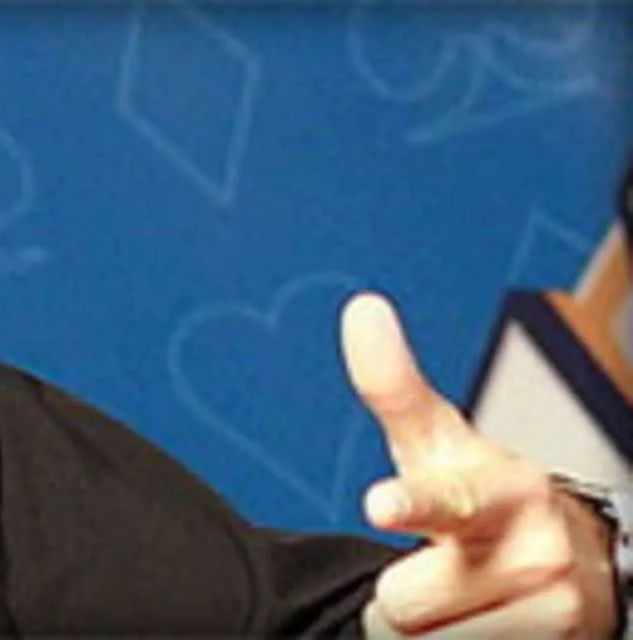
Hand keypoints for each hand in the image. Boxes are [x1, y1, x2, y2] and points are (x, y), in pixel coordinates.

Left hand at [343, 293, 617, 637]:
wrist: (579, 561)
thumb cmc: (488, 496)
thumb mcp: (440, 445)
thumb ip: (394, 387)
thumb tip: (361, 306)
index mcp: (496, 489)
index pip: (446, 498)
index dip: (412, 504)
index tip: (381, 503)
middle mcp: (532, 547)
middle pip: (404, 599)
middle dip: (412, 592)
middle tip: (449, 568)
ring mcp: (552, 606)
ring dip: (435, 627)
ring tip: (474, 596)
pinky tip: (492, 624)